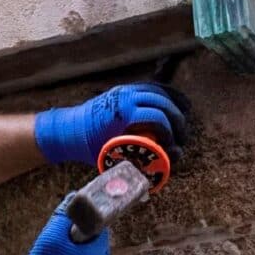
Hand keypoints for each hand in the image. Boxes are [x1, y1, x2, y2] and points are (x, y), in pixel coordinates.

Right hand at [5, 204, 111, 254]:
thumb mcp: (51, 237)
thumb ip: (63, 215)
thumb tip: (73, 196)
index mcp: (101, 252)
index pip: (97, 223)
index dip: (80, 219)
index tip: (66, 222)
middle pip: (91, 238)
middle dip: (73, 236)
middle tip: (56, 242)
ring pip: (85, 252)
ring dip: (70, 249)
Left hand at [34, 83, 189, 168]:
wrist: (68, 129)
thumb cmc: (89, 146)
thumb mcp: (111, 156)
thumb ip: (136, 160)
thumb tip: (164, 166)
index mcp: (123, 114)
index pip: (158, 118)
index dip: (170, 133)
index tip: (172, 147)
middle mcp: (126, 97)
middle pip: (163, 103)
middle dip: (177, 120)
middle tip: (182, 137)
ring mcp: (125, 90)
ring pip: (159, 92)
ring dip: (176, 104)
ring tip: (185, 119)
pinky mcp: (125, 89)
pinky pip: (151, 87)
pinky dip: (167, 93)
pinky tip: (179, 101)